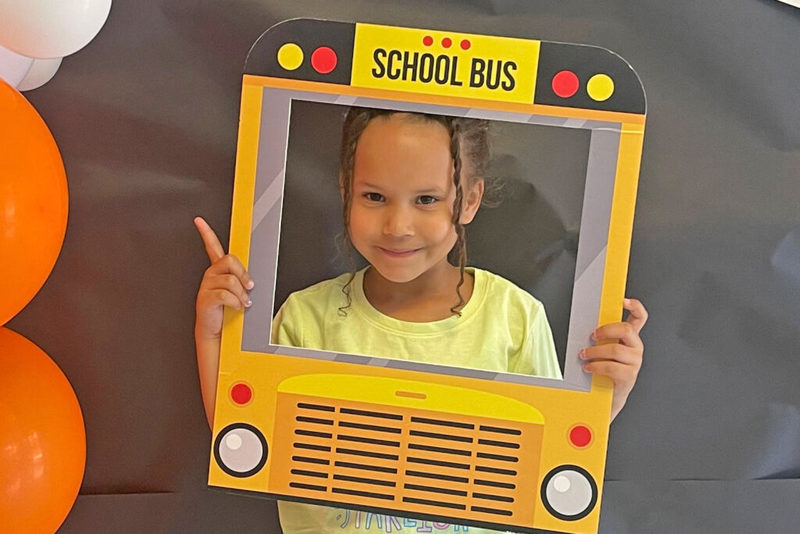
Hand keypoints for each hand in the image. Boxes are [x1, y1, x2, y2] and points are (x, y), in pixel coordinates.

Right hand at [194, 216, 253, 339]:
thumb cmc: (227, 310)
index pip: (211, 246)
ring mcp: (206, 286)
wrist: (216, 330)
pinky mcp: (205, 298)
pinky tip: (235, 306)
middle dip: (243, 274)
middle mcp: (210, 275)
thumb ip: (240, 279)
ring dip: (242, 293)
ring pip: (231, 280)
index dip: (205, 232)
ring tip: (244, 302)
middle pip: (229, 260)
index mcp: (217, 270)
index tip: (199, 221)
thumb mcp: (235, 290)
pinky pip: (226, 295)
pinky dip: (236, 302)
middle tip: (249, 287)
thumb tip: (251, 278)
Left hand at [580, 298, 647, 420]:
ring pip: (615, 349)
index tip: (624, 300)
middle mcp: (635, 348)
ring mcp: (634, 362)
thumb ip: (600, 337)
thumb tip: (585, 327)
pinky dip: (595, 365)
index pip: (640, 317)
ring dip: (595, 351)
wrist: (607, 398)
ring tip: (584, 355)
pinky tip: (588, 367)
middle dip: (606, 330)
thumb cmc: (603, 370)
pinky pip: (611, 366)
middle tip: (592, 336)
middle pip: (626, 330)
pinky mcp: (629, 376)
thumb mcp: (602, 350)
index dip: (635, 306)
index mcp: (630, 339)